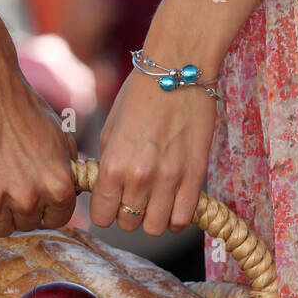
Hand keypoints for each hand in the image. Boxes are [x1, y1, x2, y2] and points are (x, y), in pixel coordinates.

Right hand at [0, 58, 77, 237]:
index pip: (56, 219)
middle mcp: (29, 197)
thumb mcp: (59, 137)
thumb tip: (71, 191)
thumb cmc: (21, 105)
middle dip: (19, 209)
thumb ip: (67, 169)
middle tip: (7, 183)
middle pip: (26, 225)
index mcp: (59, 185)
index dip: (45, 208)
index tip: (34, 197)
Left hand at [91, 66, 217, 236]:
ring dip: (153, 218)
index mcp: (112, 165)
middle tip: (135, 196)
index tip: (111, 201)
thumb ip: (107, 165)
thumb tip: (104, 191)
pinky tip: (174, 202)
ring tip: (156, 200)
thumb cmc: (140, 94)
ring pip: (155, 227)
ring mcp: (169, 178)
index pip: (101, 217)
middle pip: (128, 224)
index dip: (105, 211)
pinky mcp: (195, 176)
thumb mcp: (110, 129)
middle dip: (128, 214)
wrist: (178, 70)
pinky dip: (176, 217)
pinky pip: (183, 219)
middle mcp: (139, 177)